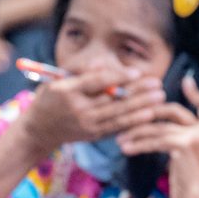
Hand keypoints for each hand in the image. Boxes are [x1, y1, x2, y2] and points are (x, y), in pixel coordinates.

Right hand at [15, 65, 164, 154]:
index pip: (97, 83)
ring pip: (118, 115)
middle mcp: (78, 110)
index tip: (137, 71)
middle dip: (138, 92)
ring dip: (141, 107)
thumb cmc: (49, 97)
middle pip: (112, 100)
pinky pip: (116, 128)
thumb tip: (102, 62)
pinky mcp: (93, 135)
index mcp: (68, 92)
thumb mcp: (57, 78)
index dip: (118, 77)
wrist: (39, 130)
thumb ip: (79, 69)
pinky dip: (133, 122)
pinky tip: (148, 115)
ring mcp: (87, 125)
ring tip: (159, 98)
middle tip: (157, 84)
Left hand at [120, 75, 198, 197]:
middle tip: (130, 116)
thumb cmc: (191, 187)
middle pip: (174, 111)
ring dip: (137, 132)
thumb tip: (156, 133)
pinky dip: (138, 144)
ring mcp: (197, 136)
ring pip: (160, 127)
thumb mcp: (186, 159)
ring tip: (120, 139)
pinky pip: (156, 140)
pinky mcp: (185, 145)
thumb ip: (178, 142)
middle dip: (150, 111)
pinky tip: (126, 148)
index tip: (186, 80)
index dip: (197, 93)